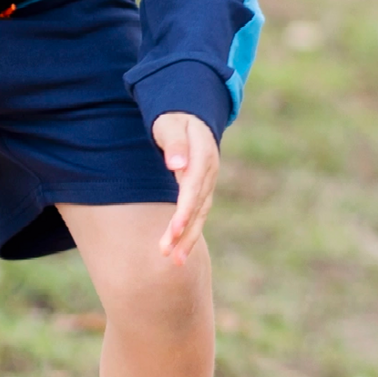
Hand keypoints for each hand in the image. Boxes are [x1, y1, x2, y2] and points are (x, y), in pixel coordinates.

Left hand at [152, 112, 218, 265]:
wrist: (190, 117)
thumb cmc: (174, 119)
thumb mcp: (171, 124)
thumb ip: (174, 142)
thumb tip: (177, 165)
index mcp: (203, 154)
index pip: (194, 186)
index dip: (185, 208)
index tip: (175, 228)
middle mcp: (209, 172)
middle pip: (198, 205)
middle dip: (185, 232)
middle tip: (168, 254)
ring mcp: (208, 182)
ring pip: (200, 214)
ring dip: (188, 238)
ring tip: (173, 260)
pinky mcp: (203, 190)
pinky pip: (198, 213)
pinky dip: (190, 231)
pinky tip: (179, 249)